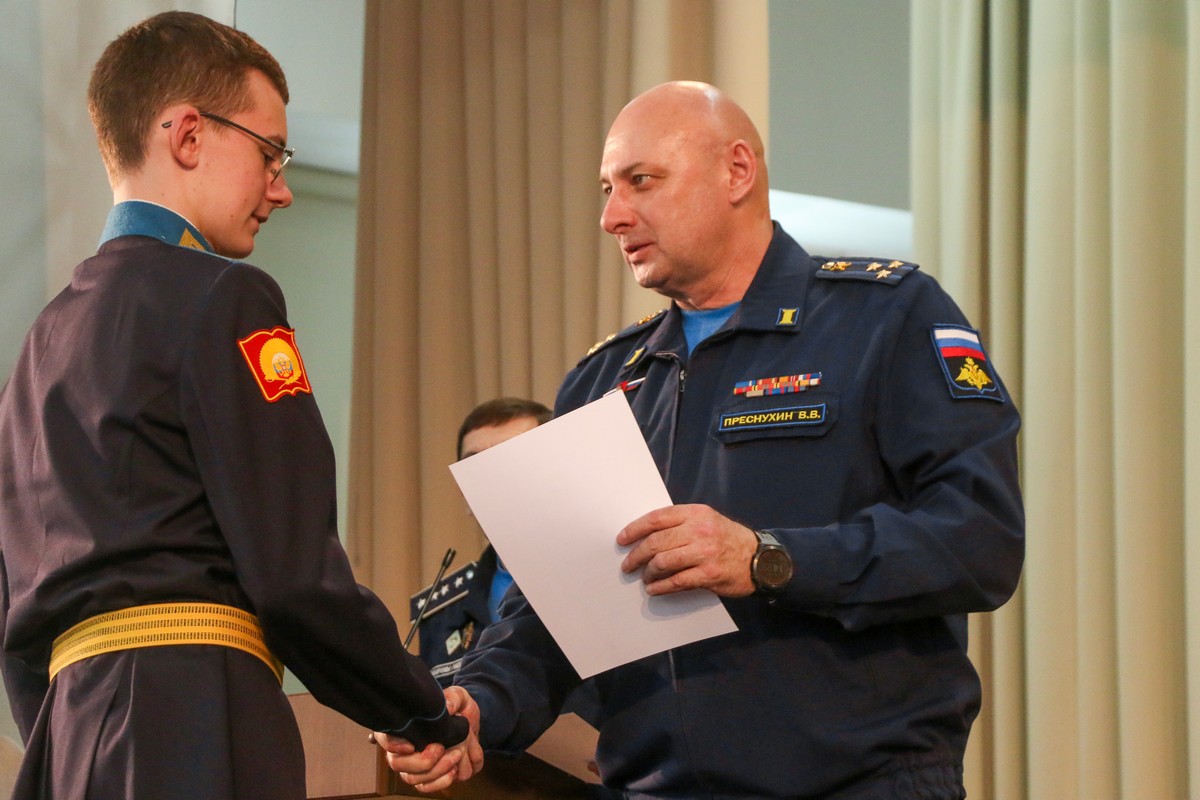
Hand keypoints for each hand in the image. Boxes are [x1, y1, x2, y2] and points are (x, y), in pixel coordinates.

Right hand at [372, 689, 483, 792]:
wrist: (470, 724)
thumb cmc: (457, 707)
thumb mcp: (457, 697)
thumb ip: (453, 699)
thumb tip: (447, 708)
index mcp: (403, 725)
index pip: (385, 737)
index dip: (393, 744)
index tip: (411, 745)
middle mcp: (401, 747)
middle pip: (396, 763)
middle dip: (420, 760)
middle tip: (440, 748)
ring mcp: (411, 765)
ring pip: (412, 778)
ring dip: (435, 770)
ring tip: (456, 755)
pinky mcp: (425, 777)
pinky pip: (425, 787)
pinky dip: (440, 782)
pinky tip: (453, 771)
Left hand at [617, 504, 756, 596]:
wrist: (760, 559)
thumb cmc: (728, 539)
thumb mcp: (708, 520)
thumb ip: (681, 523)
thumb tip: (647, 535)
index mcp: (696, 513)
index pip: (657, 518)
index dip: (635, 529)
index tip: (622, 539)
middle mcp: (699, 530)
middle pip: (656, 542)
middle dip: (637, 555)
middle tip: (628, 565)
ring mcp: (704, 552)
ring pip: (663, 562)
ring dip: (648, 572)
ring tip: (645, 577)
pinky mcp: (708, 574)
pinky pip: (676, 581)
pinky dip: (660, 587)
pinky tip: (654, 589)